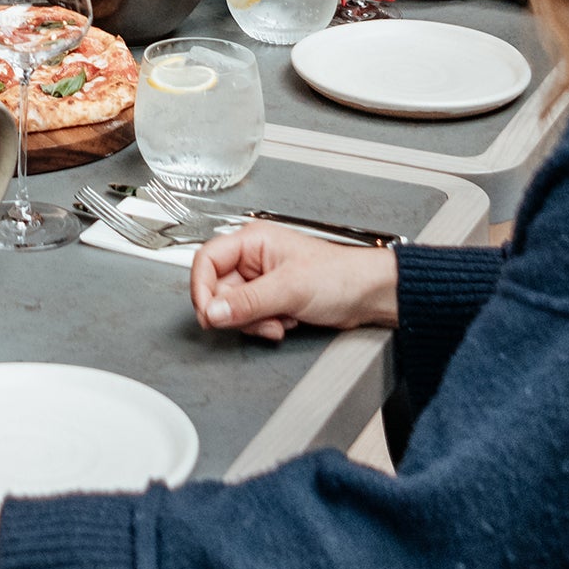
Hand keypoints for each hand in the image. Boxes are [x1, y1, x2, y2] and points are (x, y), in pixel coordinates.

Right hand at [190, 223, 399, 342]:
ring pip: (233, 308)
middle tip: (258, 319)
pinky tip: (286, 323)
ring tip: (280, 321)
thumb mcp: (289, 288)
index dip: (201, 288)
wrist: (367, 296)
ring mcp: (260, 281)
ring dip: (254, 322)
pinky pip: (250, 318)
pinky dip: (265, 326)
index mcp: (252, 241)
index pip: (206, 260)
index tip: (208, 313)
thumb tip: (213, 311)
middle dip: (238, 312)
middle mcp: (252, 259)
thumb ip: (247, 302)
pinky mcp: (269, 300)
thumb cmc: (340, 276)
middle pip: (218, 290)